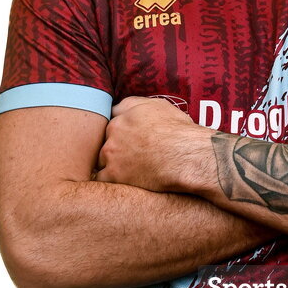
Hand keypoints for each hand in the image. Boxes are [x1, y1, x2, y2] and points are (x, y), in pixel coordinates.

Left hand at [95, 96, 209, 189]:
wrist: (186, 156)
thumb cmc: (178, 132)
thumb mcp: (160, 106)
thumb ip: (136, 104)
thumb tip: (123, 106)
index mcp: (123, 115)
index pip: (111, 120)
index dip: (120, 131)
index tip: (127, 138)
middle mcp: (113, 131)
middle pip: (105, 140)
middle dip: (115, 147)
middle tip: (130, 156)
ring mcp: (111, 153)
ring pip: (101, 159)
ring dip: (111, 164)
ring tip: (128, 171)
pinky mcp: (113, 174)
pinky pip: (101, 179)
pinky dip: (110, 181)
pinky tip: (121, 183)